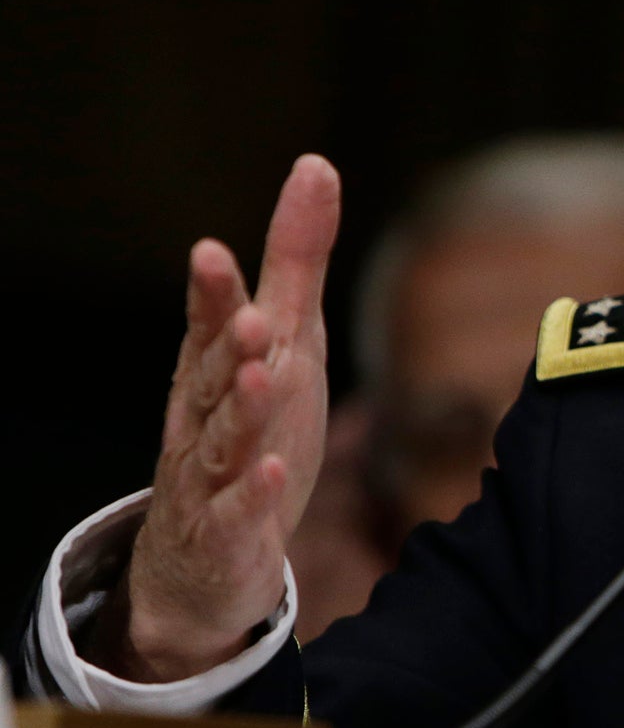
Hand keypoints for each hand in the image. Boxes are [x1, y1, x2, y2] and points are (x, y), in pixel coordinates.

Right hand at [91, 157, 340, 681]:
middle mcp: (203, 419)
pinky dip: (254, 494)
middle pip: (210, 378)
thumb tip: (315, 165)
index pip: (209, 325)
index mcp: (214, 370)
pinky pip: (239, 514)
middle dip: (224, 343)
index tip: (209, 250)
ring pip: (219, 442)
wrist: (206, 562)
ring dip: (240, 410)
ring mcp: (210, 479)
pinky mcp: (228, 534)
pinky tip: (275, 472)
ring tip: (261, 375)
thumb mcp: (285, 340)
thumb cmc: (252, 431)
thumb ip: (296, 261)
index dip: (211, 294)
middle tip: (247, 311)